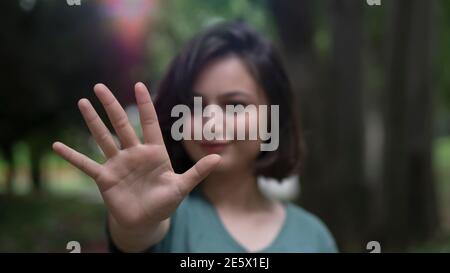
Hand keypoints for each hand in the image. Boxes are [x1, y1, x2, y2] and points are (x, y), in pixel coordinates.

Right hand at [53, 82, 219, 228]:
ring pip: (103, 138)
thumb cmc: (165, 202)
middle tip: (100, 86)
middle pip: (121, 125)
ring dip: (92, 122)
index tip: (139, 85)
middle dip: (111, 106)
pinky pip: (86, 165)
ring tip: (82, 102)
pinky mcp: (105, 178)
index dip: (144, 105)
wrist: (146, 221)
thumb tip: (218, 158)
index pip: (148, 123)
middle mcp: (134, 153)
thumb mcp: (181, 187)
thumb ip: (197, 172)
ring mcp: (118, 164)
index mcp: (153, 152)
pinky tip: (57, 146)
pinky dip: (72, 157)